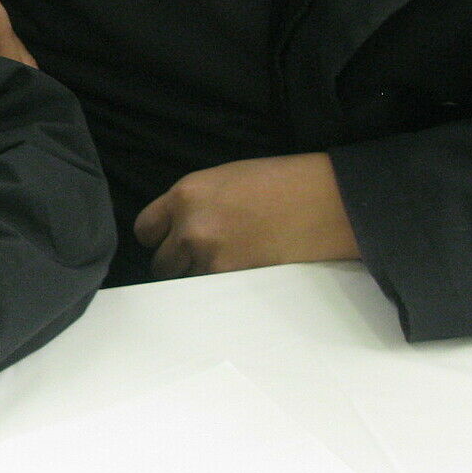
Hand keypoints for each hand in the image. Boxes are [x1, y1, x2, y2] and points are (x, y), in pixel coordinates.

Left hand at [134, 152, 360, 278]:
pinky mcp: (231, 278)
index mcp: (186, 194)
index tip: (170, 242)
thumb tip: (177, 227)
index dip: (159, 238)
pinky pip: (210, 293)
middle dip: (179, 262)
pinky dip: (221, 288)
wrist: (326, 200)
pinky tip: (243, 273)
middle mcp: (189, 226)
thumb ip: (194, 203)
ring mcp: (209, 256)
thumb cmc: (283, 183)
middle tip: (206, 257)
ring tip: (231, 263)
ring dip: (202, 277)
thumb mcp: (226, 179)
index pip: (145, 230)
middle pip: (161, 263)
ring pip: (186, 282)